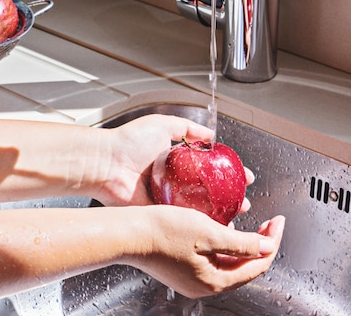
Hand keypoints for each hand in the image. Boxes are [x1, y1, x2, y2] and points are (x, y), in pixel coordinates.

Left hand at [92, 114, 254, 210]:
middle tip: (243, 200)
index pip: (209, 168)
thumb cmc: (128, 142)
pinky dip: (198, 224)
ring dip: (218, 213)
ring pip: (199, 209)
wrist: (106, 164)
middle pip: (208, 192)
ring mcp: (166, 199)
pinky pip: (182, 220)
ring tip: (235, 214)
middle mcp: (173, 181)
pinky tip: (214, 226)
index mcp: (174, 162)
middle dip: (228, 197)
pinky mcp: (157, 213)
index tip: (244, 176)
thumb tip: (210, 135)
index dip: (229, 172)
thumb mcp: (163, 125)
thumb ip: (187, 128)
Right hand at [127, 205, 284, 298]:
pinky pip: (215, 258)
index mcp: (215, 281)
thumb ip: (241, 242)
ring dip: (245, 244)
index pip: (257, 265)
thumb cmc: (163, 232)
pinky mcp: (185, 268)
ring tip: (253, 225)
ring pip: (231, 262)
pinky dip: (227, 244)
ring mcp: (194, 278)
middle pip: (246, 266)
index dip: (272, 242)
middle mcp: (206, 285)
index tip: (278, 222)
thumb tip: (267, 247)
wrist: (129, 234)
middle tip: (270, 223)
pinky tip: (226, 228)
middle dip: (262, 244)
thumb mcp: (209, 232)